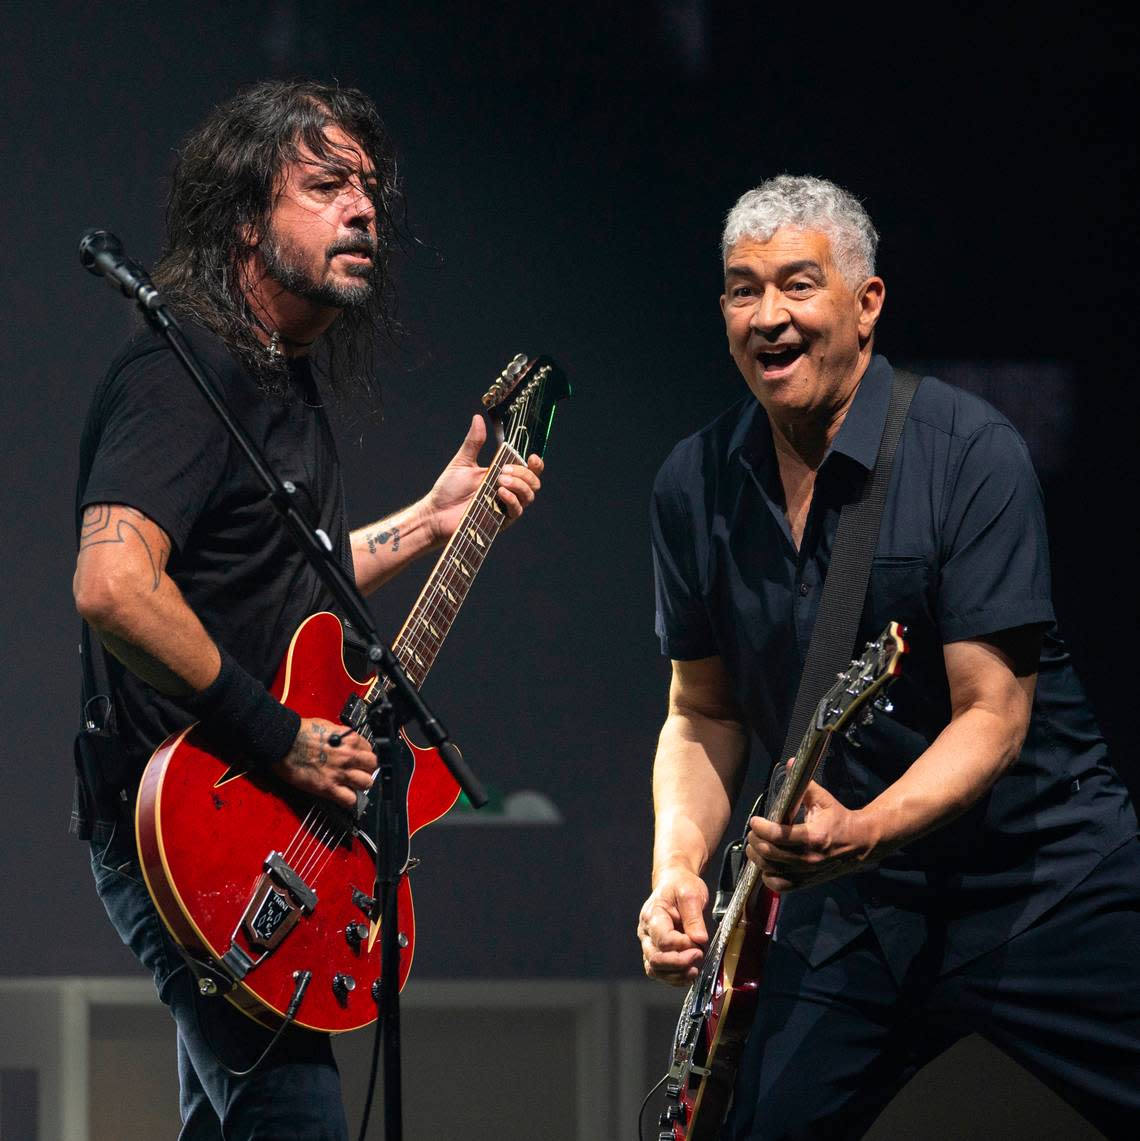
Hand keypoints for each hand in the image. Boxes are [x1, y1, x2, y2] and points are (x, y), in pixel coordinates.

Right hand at [272, 718, 376, 809]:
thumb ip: (342, 736)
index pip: (369, 749)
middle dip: (366, 769)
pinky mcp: (328, 787)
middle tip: (358, 772)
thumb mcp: (329, 726)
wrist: (282, 740)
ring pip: (366, 783)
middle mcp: (349, 755)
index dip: (364, 755)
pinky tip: (343, 796)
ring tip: (351, 785)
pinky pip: (349, 799)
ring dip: (360, 785)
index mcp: (350, 739)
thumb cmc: (301, 731)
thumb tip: (347, 743)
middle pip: (372, 766)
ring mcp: (340, 772)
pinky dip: (348, 800)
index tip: (359, 759)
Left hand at [424, 415, 542, 542]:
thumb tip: (478, 418)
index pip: (528, 470)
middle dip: (524, 473)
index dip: (536, 464)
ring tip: (500, 480)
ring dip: (519, 485)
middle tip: (504, 470)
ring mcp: (504, 506)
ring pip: (529, 496)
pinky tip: (500, 493)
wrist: (435, 513)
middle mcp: (507, 491)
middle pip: (533, 482)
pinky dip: (512, 500)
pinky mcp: (500, 521)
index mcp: (501, 475)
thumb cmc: (448, 489)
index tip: (532, 457)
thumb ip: (474, 442)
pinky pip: (516, 511)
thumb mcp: (462, 462)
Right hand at [637, 867, 708, 985]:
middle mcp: (646, 933)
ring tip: (695, 968)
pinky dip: (675, 978)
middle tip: (699, 955)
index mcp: (652, 915)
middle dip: (679, 963)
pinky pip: (660, 973)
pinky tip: (690, 973)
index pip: (663, 940)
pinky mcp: (656, 953)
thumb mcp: (691, 894)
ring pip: (655, 970)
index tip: (699, 942)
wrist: (674, 883)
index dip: (683, 946)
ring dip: (677, 975)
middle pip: (656, 959)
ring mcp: (649, 944)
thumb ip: (694, 917)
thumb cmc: (681, 886)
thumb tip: (699, 940)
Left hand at [746, 770, 876, 892]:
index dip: (761, 827)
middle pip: (770, 853)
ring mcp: (807, 872)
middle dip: (755, 840)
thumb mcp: (823, 799)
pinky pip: (780, 886)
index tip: (755, 820)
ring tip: (755, 845)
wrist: (860, 844)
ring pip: (771, 870)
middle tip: (753, 831)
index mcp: (814, 836)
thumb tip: (790, 763)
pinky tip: (766, 865)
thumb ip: (804, 784)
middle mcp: (809, 857)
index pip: (778, 835)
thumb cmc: (838, 818)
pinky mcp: (806, 882)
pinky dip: (768, 877)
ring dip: (757, 857)